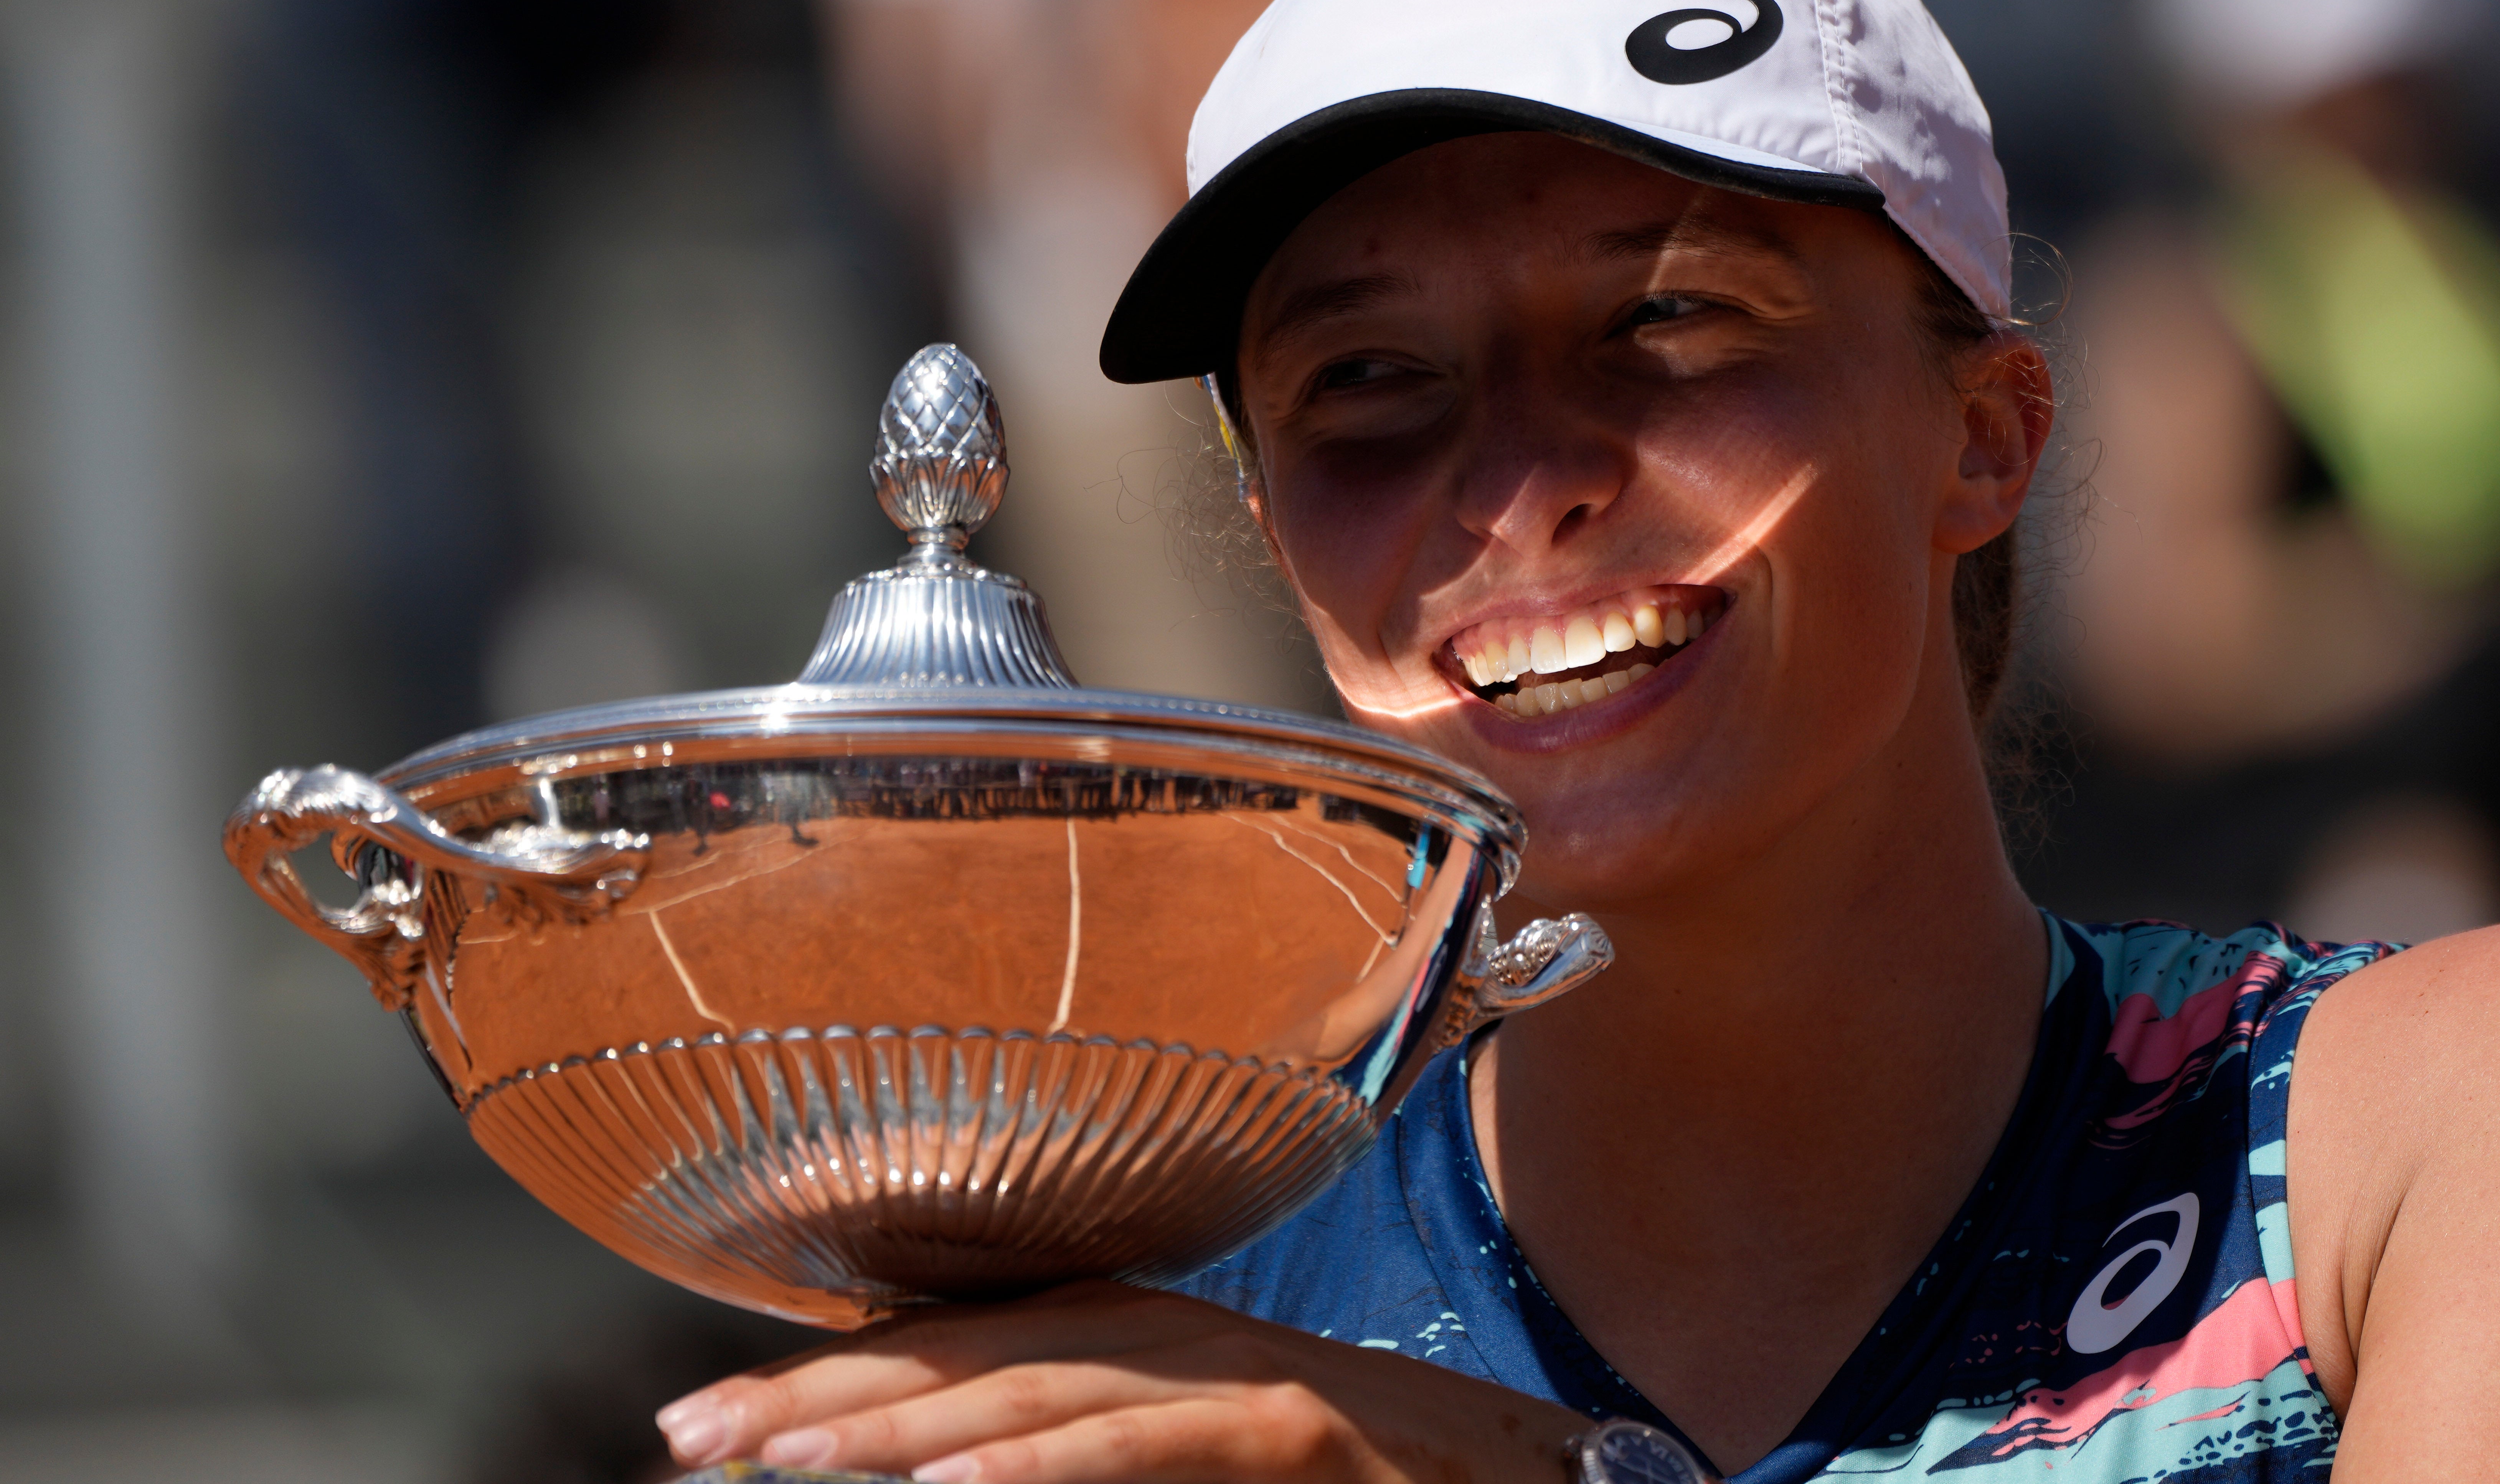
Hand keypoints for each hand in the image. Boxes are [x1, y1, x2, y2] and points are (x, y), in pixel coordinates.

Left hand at [655, 1279, 1592, 1483]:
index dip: (811, 1376)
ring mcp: (1226, 1371)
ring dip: (900, 1423)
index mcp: (1119, 1330)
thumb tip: (928, 1470)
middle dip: (815, 1395)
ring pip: (1035, 1386)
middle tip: (692, 1435)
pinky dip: (1045, 1462)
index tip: (695, 1422)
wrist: (1509, 1473)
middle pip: (958, 1353)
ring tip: (785, 1459)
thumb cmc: (1327, 1481)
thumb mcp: (1166, 1454)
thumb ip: (1062, 1444)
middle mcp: (1158, 1328)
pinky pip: (1146, 1443)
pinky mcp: (1289, 1427)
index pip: (934, 1344)